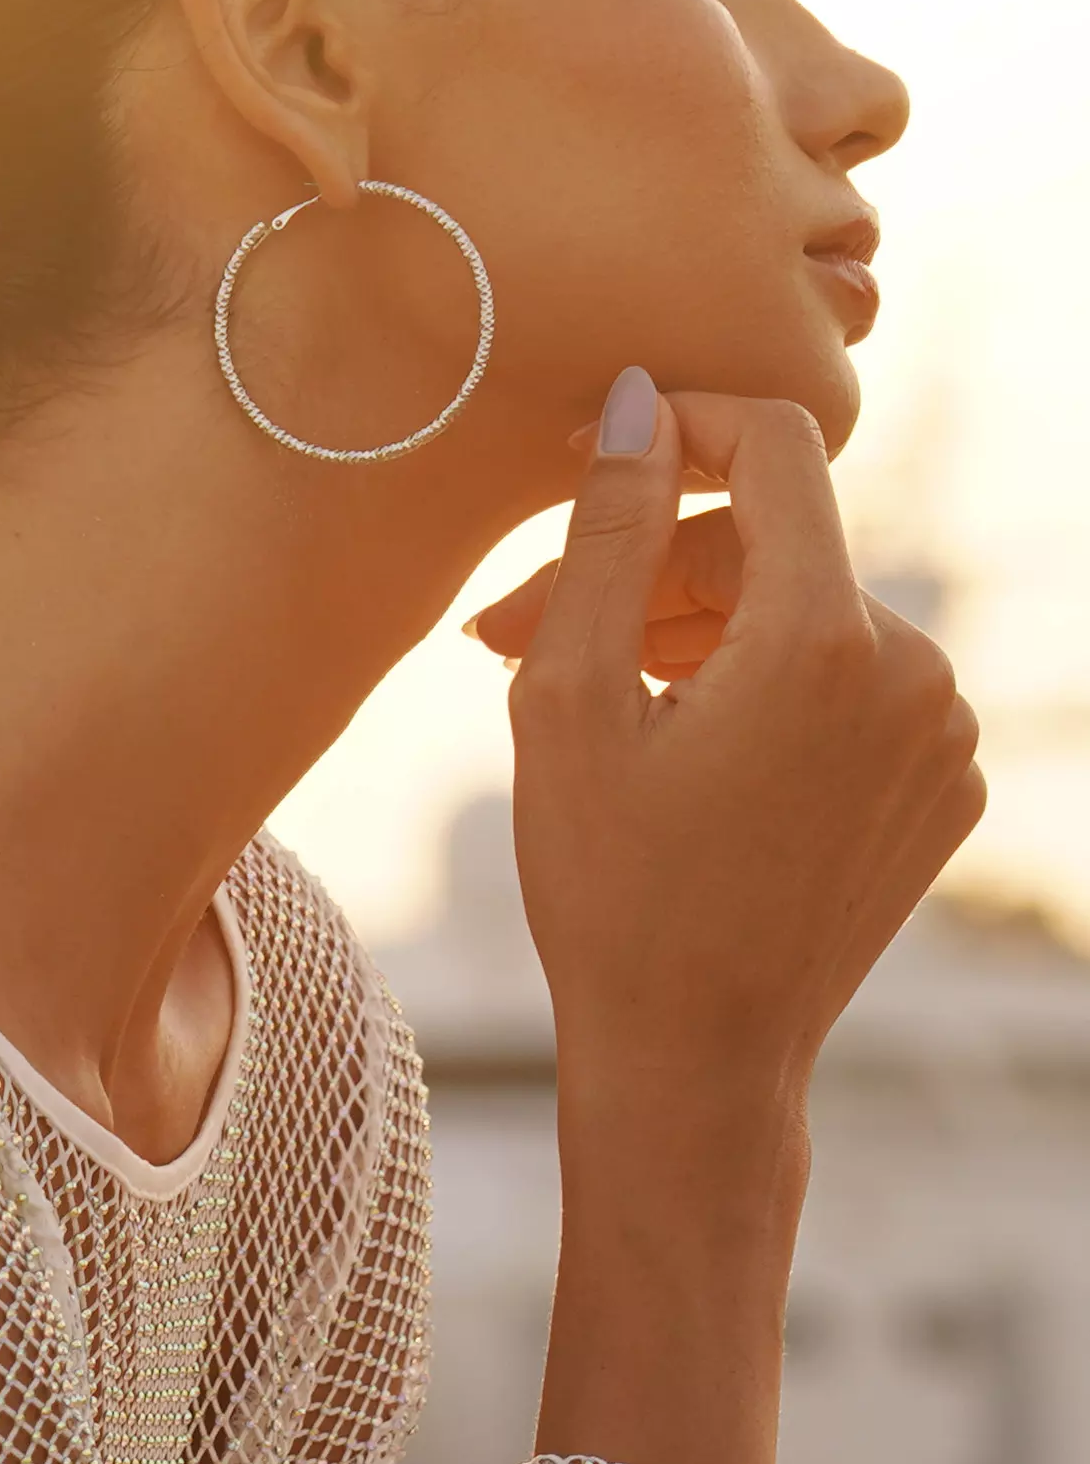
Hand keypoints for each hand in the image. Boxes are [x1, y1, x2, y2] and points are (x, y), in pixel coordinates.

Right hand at [468, 380, 981, 1113]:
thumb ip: (611, 533)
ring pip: (809, 619)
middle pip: (777, 547)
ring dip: (700, 636)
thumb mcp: (571, 700)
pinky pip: (848, 692)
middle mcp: (916, 670)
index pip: (776, 448)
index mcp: (827, 637)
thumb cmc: (610, 891)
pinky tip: (677, 752)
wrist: (696, 1061)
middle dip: (650, 574)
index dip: (682, 426)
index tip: (598, 458)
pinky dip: (764, 696)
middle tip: (518, 631)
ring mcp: (943, 734)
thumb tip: (642, 402)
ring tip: (593, 701)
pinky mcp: (945, 787)